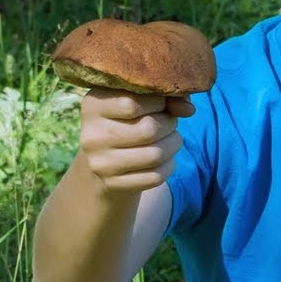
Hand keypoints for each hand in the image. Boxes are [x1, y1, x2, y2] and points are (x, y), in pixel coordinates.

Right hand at [78, 87, 194, 195]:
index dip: (158, 102)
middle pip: (148, 129)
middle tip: (169, 122)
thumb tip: (189, 109)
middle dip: (169, 124)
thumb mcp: (139, 101)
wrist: (105, 160)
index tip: (162, 103)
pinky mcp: (113, 185)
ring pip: (156, 154)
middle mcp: (91, 135)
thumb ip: (165, 96)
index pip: (133, 103)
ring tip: (170, 139)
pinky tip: (164, 159)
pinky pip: (156, 176)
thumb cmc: (128, 121)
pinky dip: (169, 165)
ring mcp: (101, 163)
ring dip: (173, 144)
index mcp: (93, 105)